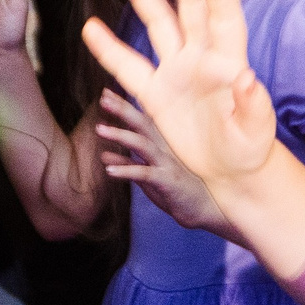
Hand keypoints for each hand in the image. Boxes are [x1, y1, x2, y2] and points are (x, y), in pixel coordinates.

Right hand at [81, 0, 279, 189]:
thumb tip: (245, 78)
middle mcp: (201, 56)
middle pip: (190, 6)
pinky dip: (109, 49)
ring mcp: (175, 70)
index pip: (225, 19)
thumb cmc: (249, 146)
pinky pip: (127, 67)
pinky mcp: (154, 92)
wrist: (228, 169)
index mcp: (230, 59)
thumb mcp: (256, 132)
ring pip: (157, 25)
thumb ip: (252, 106)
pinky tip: (91, 27)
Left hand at [97, 90, 224, 231]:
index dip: (124, 106)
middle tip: (102, 98)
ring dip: (120, 135)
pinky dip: (126, 169)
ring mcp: (167, 164)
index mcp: (161, 146)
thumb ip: (127, 163)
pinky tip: (108, 170)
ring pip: (143, 144)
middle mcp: (165, 150)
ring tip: (98, 129)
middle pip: (143, 124)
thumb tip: (104, 154)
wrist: (206, 211)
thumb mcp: (147, 177)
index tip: (106, 93)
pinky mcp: (168, 181)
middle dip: (123, 109)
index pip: (142, 120)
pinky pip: (145, 173)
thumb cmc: (177, 192)